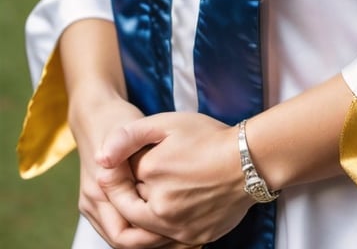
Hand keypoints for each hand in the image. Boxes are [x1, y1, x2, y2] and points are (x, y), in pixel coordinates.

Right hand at [71, 94, 185, 247]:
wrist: (97, 113)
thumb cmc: (118, 122)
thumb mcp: (132, 135)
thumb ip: (139, 161)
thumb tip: (153, 190)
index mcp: (97, 191)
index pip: (123, 236)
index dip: (152, 238)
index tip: (179, 230)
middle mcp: (91, 203)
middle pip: (124, 241)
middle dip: (153, 241)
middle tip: (184, 236)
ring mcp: (93, 205)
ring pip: (123, 237)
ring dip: (149, 237)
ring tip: (180, 231)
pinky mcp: (100, 203)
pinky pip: (121, 226)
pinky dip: (142, 228)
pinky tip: (166, 221)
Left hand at [96, 112, 251, 245]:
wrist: (251, 160)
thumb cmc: (209, 138)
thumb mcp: (166, 123)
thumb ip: (129, 138)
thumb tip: (100, 158)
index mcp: (151, 185)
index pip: (119, 188)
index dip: (116, 174)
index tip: (118, 163)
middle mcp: (162, 213)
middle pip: (130, 212)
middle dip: (125, 197)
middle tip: (134, 178)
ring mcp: (180, 230)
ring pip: (147, 231)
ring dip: (141, 216)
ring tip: (153, 192)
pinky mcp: (196, 238)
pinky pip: (169, 240)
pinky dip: (163, 227)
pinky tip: (170, 206)